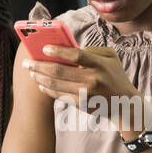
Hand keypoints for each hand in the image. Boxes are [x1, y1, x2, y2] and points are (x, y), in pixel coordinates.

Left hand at [23, 45, 141, 131]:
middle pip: (59, 70)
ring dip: (40, 77)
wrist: (124, 103)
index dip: (58, 51)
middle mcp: (92, 79)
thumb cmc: (115, 76)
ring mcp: (85, 93)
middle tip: (27, 62)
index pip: (76, 55)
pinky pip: (59, 95)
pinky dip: (47, 89)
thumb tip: (68, 48)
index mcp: (99, 64)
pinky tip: (41, 83)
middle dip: (39, 65)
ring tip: (31, 71)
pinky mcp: (80, 104)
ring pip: (55, 84)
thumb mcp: (110, 57)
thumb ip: (92, 50)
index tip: (44, 48)